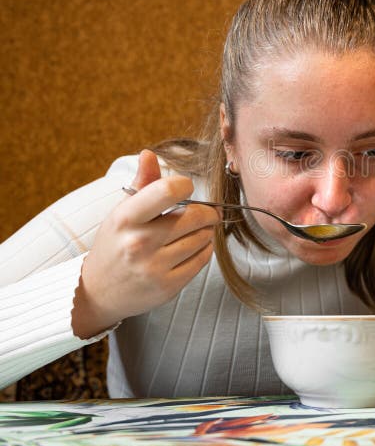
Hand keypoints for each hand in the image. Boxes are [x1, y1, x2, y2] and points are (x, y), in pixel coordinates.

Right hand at [72, 150, 219, 337]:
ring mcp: (154, 267)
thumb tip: (150, 154)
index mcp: (126, 218)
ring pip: (203, 238)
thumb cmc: (114, 244)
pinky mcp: (168, 286)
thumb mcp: (122, 211)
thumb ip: (142, 183)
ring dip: (206, 231)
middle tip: (204, 213)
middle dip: (207, 212)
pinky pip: (202, 259)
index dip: (185, 185)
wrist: (97, 291)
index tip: (186, 188)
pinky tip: (193, 247)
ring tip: (194, 231)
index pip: (167, 190)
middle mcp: (139, 243)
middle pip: (196, 216)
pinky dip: (204, 250)